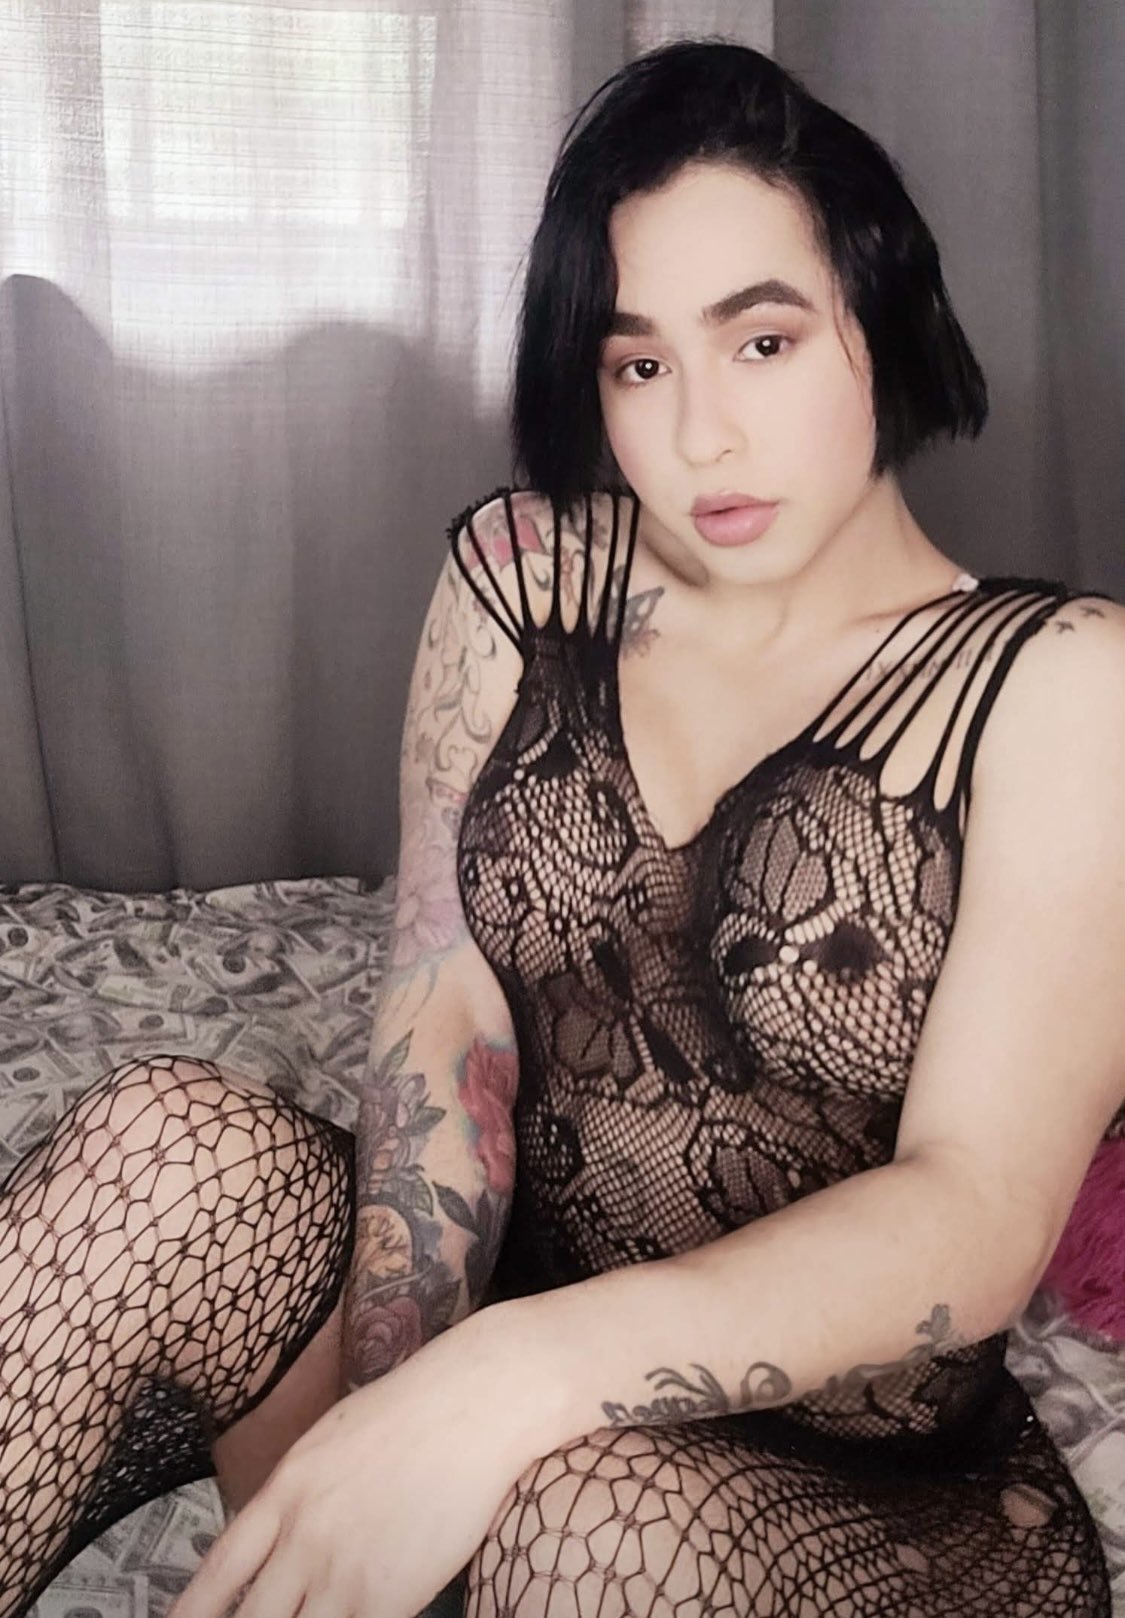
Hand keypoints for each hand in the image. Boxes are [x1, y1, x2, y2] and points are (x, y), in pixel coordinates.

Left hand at [170, 1305, 547, 1617]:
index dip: (190, 1613)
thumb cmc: (411, 1410)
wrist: (474, 1403)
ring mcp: (343, 1570)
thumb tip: (273, 1538)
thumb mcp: (329, 1441)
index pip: (218, 1572)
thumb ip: (296, 1494)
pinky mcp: (390, 1597)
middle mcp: (303, 1535)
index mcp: (284, 1490)